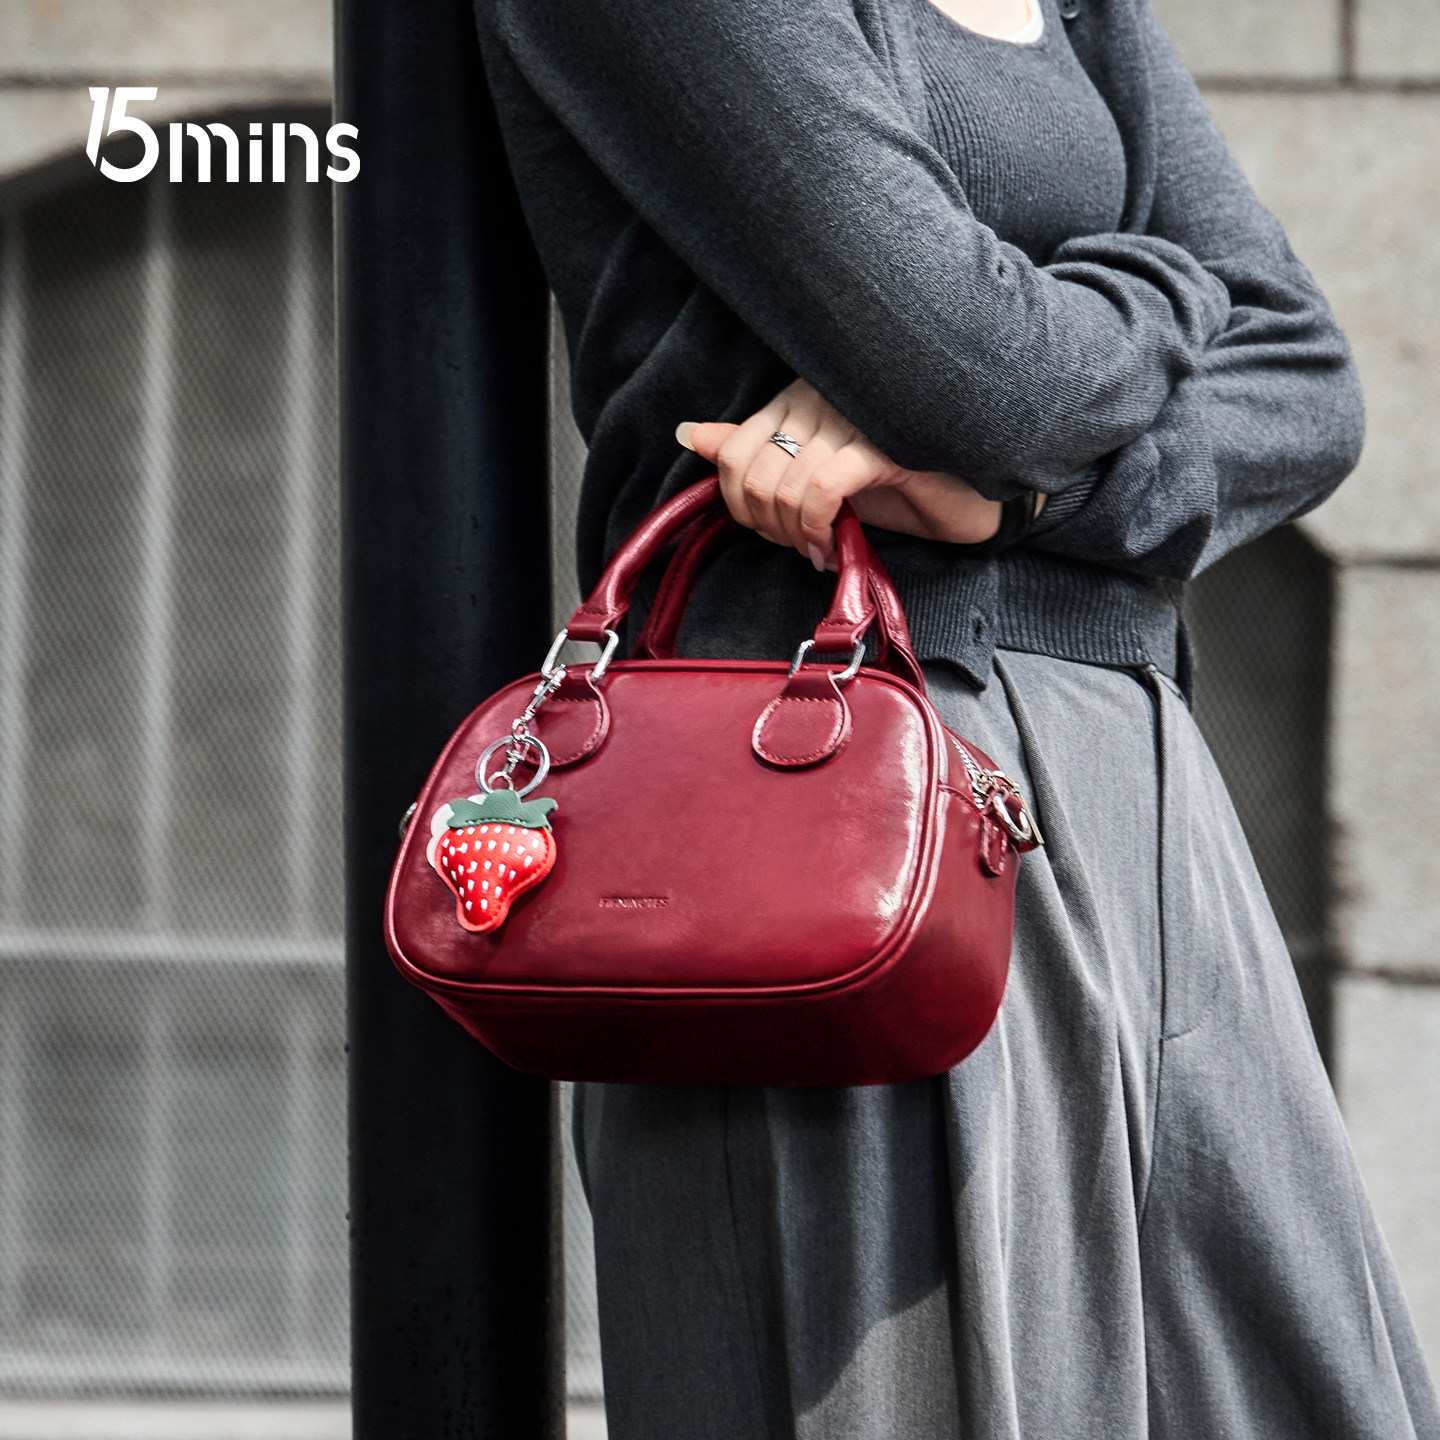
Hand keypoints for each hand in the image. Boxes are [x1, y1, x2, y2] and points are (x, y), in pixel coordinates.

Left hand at [677, 378, 1003, 568]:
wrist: (970, 495)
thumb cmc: (894, 481)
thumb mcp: (812, 470)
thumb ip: (753, 451)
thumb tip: (690, 434)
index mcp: (797, 395)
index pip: (733, 450)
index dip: (739, 503)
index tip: (771, 528)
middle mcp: (821, 396)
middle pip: (752, 473)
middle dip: (766, 525)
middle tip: (797, 544)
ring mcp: (852, 417)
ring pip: (784, 487)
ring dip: (795, 535)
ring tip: (818, 548)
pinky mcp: (882, 445)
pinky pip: (821, 491)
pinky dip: (818, 529)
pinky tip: (833, 546)